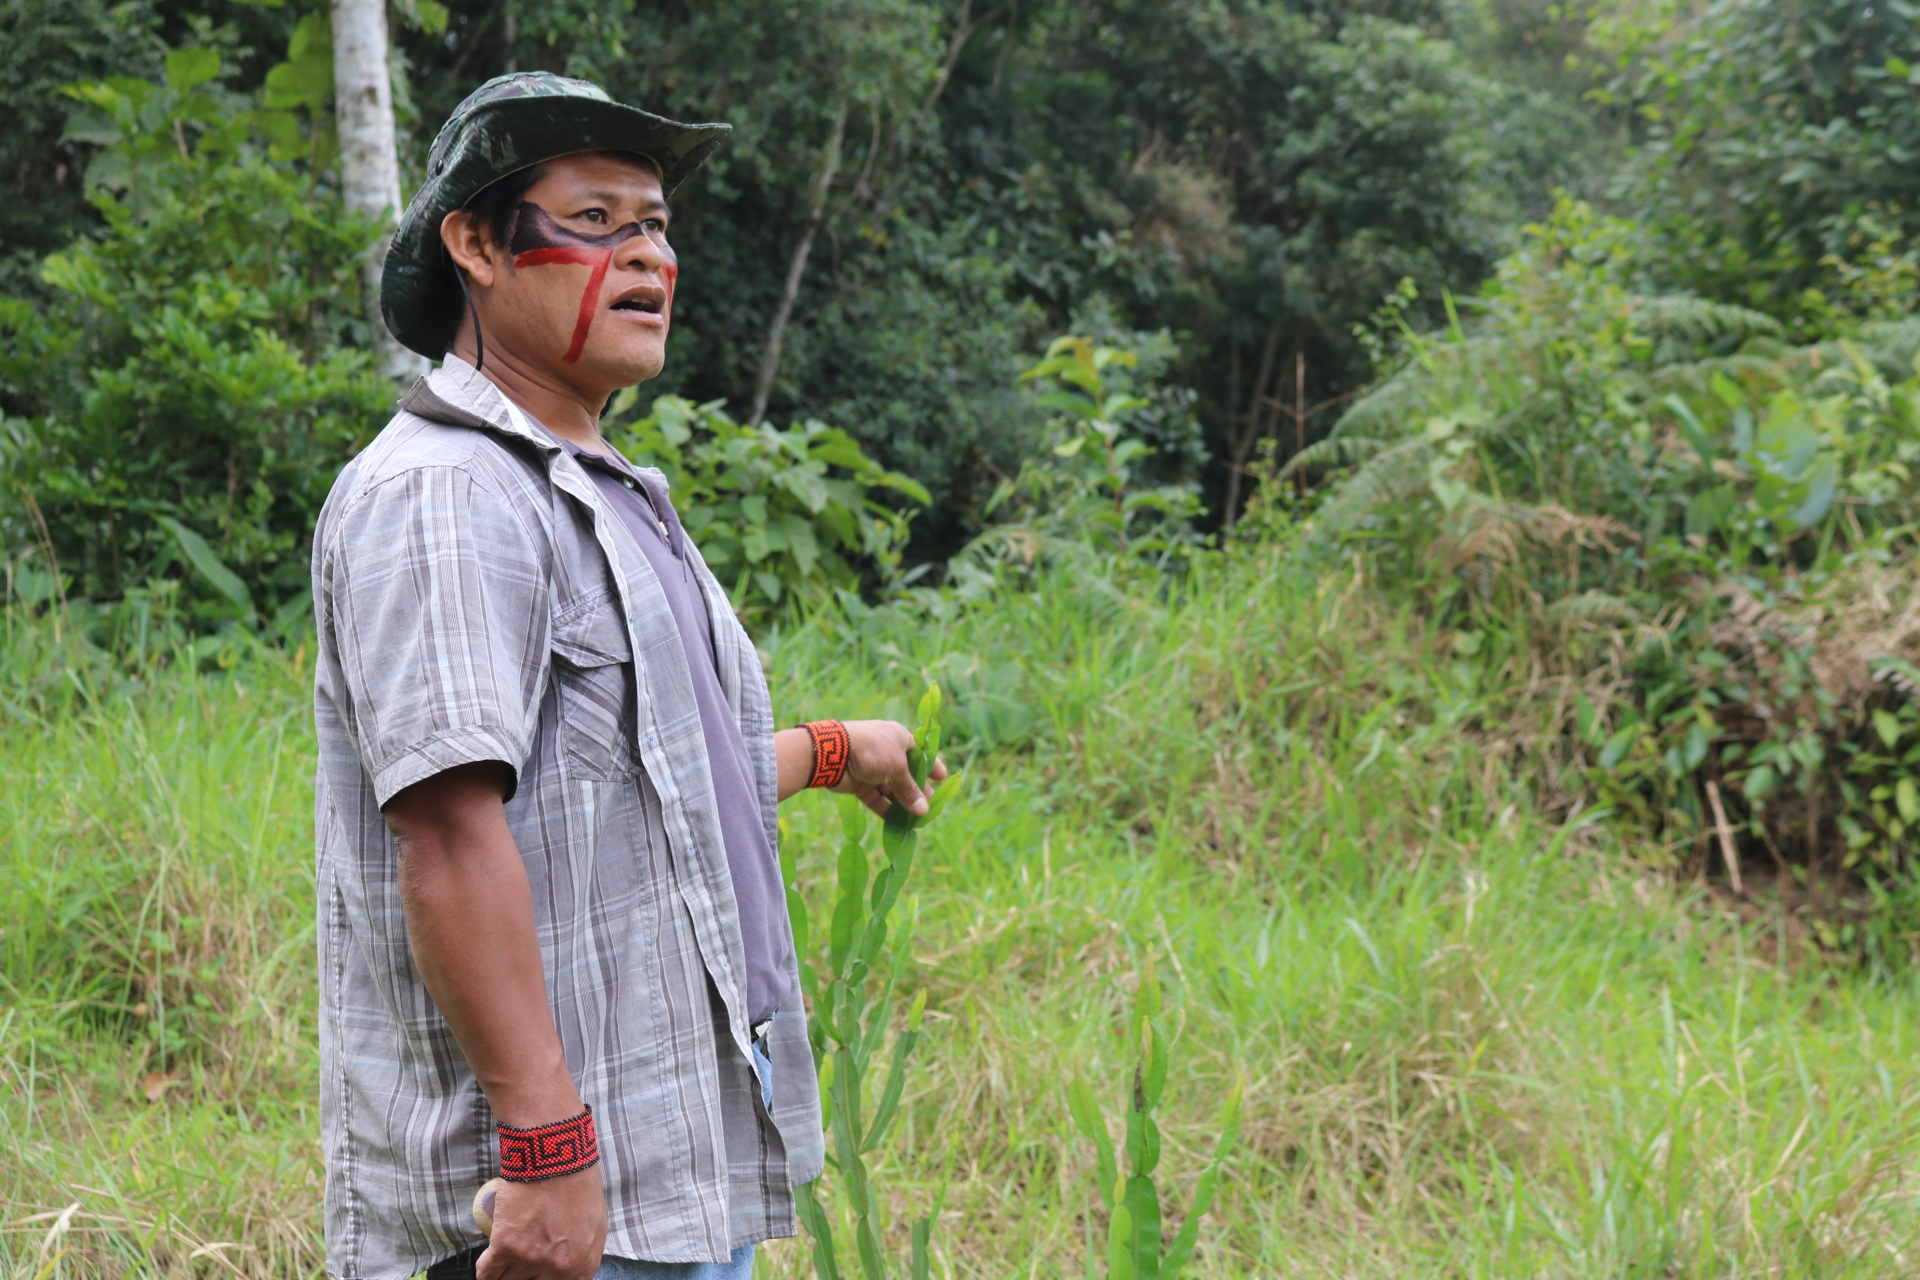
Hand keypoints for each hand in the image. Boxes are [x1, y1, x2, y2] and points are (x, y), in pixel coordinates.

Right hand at [476, 1167, 606, 1279]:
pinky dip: (485, 1270)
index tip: (534, 1275)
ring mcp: (531, 1259)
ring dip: (504, 1275)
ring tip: (503, 1262)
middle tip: (519, 1264)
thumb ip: (582, 1252)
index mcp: (583, 1266)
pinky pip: (486, 1272)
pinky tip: (488, 1262)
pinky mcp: (505, 1246)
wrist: (557, 1154)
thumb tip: (571, 1266)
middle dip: (524, 1278)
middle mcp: (558, 1270)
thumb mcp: (595, 1223)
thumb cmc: (578, 1182)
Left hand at [831, 719, 948, 817]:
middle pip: (906, 774)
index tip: (942, 778)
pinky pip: (876, 798)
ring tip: (916, 819)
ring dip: (902, 803)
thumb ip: (910, 790)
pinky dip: (886, 809)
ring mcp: (872, 768)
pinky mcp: (859, 783)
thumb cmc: (874, 751)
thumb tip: (924, 810)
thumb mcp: (898, 768)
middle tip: (930, 805)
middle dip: (918, 790)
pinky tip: (897, 823)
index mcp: (898, 738)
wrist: (834, 752)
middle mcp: (886, 752)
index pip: (919, 753)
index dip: (931, 766)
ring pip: (891, 788)